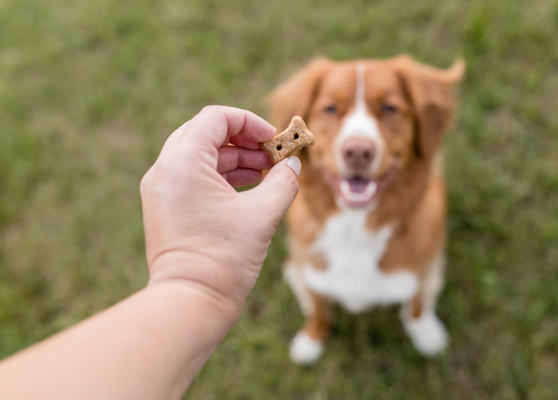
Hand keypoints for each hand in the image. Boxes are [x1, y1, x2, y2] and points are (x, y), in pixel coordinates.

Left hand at [140, 106, 300, 315]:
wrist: (190, 302)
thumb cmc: (224, 258)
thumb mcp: (262, 214)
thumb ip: (284, 181)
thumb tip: (293, 165)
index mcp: (183, 162)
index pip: (216, 118)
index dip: (250, 122)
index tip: (274, 139)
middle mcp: (165, 170)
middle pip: (205, 133)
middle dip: (243, 139)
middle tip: (271, 154)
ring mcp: (161, 190)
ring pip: (199, 155)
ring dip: (233, 157)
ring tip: (265, 171)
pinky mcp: (165, 207)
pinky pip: (192, 176)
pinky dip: (219, 175)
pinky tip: (246, 187)